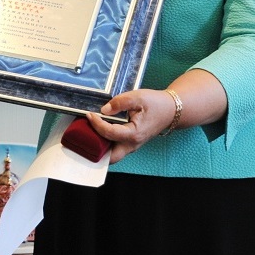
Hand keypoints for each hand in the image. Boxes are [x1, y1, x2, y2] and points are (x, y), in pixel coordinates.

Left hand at [86, 70, 226, 162]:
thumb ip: (120, 102)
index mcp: (134, 134)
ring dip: (99, 148)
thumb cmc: (155, 103)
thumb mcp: (138, 97)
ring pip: (111, 155)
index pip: (109, 133)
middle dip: (95, 150)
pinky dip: (104, 144)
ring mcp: (131, 146)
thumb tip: (104, 110)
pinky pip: (115, 149)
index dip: (96, 124)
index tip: (89, 114)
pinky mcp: (130, 143)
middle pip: (109, 157)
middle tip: (84, 135)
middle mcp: (132, 144)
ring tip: (87, 133)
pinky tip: (97, 132)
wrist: (170, 110)